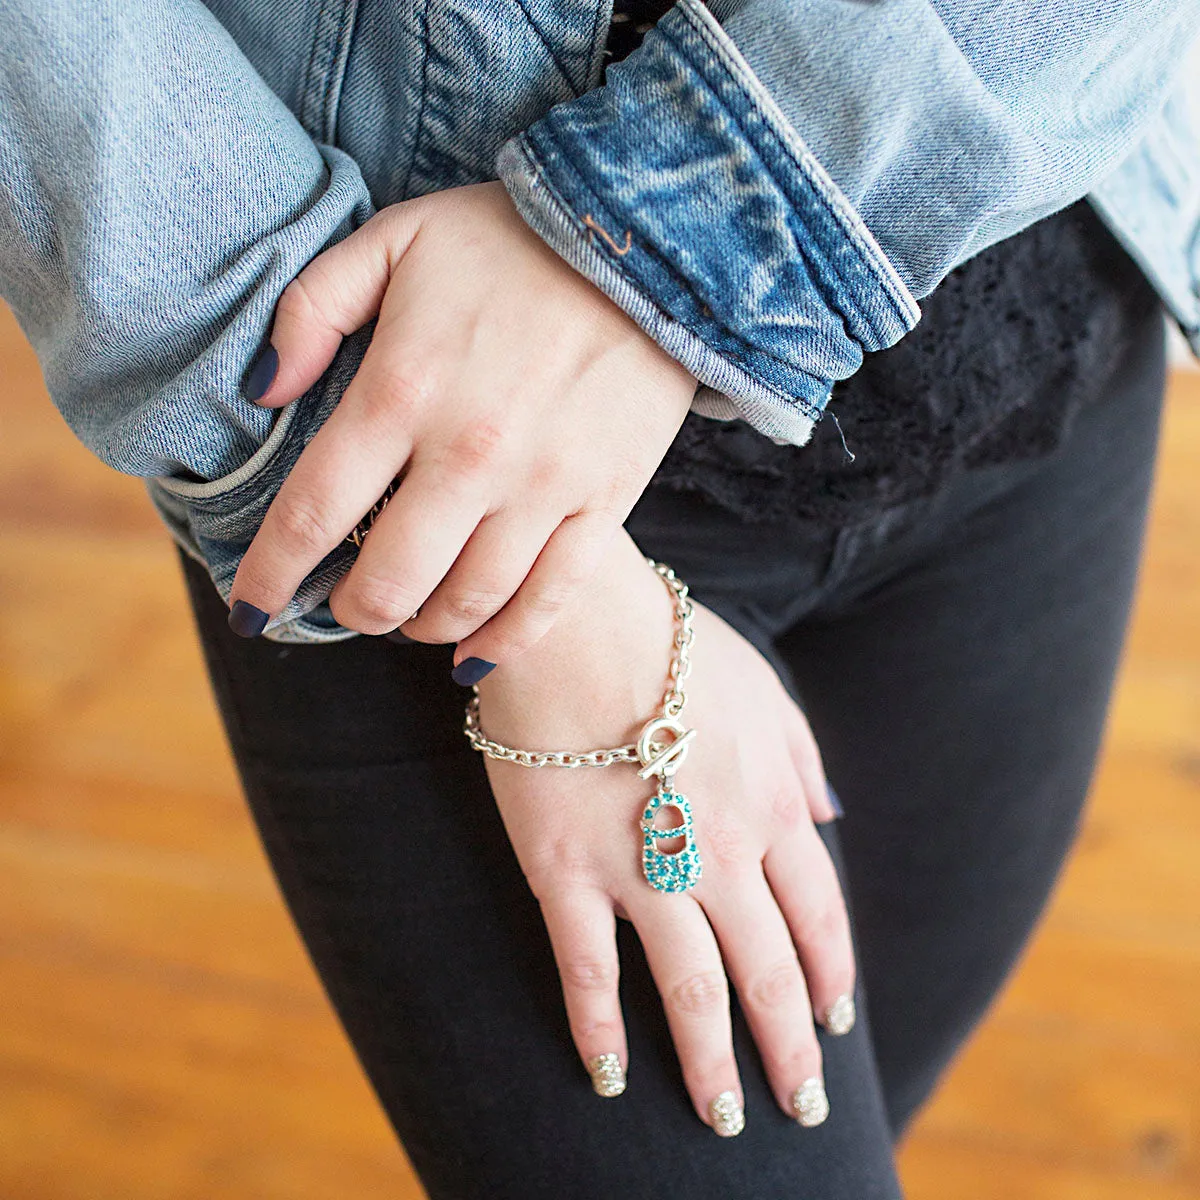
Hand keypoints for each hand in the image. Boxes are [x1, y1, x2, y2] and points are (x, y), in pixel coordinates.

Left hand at [228, 180, 697, 671]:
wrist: (646, 244)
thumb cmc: (509, 241)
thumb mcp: (392, 240)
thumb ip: (310, 309)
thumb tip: (261, 393)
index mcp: (403, 390)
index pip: (313, 512)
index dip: (270, 575)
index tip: (249, 611)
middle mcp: (469, 453)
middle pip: (387, 580)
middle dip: (348, 611)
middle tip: (341, 605)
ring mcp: (543, 485)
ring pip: (466, 602)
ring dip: (421, 627)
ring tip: (406, 618)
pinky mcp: (603, 501)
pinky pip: (549, 600)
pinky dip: (503, 640)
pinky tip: (473, 650)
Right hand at [474, 529, 854, 1134]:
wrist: (575, 618)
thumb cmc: (668, 642)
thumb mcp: (761, 686)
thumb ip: (801, 755)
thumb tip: (831, 815)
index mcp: (770, 803)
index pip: (818, 917)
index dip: (830, 977)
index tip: (835, 1024)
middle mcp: (719, 849)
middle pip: (767, 969)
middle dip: (789, 1047)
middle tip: (802, 1108)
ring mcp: (641, 866)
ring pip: (692, 987)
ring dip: (712, 1060)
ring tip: (723, 1119)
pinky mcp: (566, 870)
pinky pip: (587, 967)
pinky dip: (598, 1026)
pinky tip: (609, 1073)